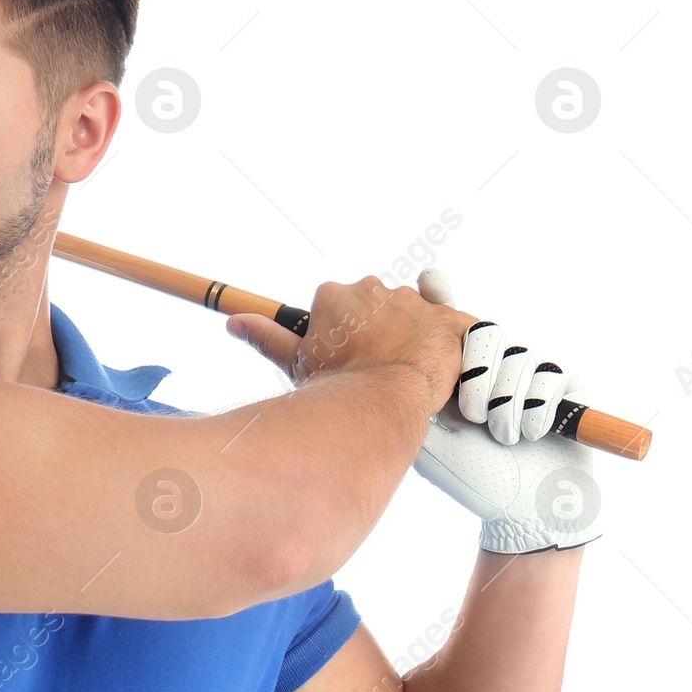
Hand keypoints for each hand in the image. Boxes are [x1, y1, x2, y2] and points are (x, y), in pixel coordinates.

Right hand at [227, 274, 474, 416]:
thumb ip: (267, 336)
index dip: (346, 335)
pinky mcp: (449, 318)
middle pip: (379, 306)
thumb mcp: (296, 361)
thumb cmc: (336, 384)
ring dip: (414, 336)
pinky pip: (456, 324)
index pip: (342, 307)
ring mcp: (414, 301)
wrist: (381, 402)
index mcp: (336, 295)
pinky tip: (444, 363)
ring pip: (415, 314)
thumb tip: (235, 322)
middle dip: (380, 331)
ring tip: (407, 371)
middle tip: (376, 366)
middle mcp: (374, 289)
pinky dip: (452, 342)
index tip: (349, 356)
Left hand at [411, 268, 600, 554]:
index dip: (439, 296)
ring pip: (518, 353)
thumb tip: (368, 355)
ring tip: (494, 432)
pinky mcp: (567, 387)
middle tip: (469, 411)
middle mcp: (492, 365)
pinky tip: (522, 434)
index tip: (429, 283)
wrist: (520, 510)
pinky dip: (534, 408)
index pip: (447, 316)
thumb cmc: (466, 475)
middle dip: (478, 369)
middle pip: (485, 330)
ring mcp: (529, 373)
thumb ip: (405, 391)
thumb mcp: (426, 431)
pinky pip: (551, 375)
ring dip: (505, 398)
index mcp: (456, 369)